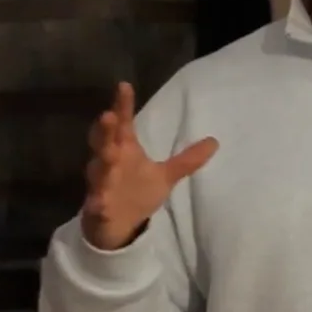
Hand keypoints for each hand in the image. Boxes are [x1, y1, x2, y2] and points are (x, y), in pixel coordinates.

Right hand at [81, 82, 217, 251]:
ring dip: (103, 161)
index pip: (123, 123)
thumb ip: (187, 160)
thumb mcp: (165, 176)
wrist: (116, 225)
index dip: (122, 105)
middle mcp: (110, 162)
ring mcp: (102, 183)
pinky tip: (98, 202)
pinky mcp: (98, 206)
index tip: (124, 86)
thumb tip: (215, 141)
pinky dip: (97, 202)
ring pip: (99, 169)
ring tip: (110, 154)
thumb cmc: (137, 193)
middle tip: (108, 115)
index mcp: (125, 150)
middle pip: (104, 141)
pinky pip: (96, 203)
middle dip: (105, 129)